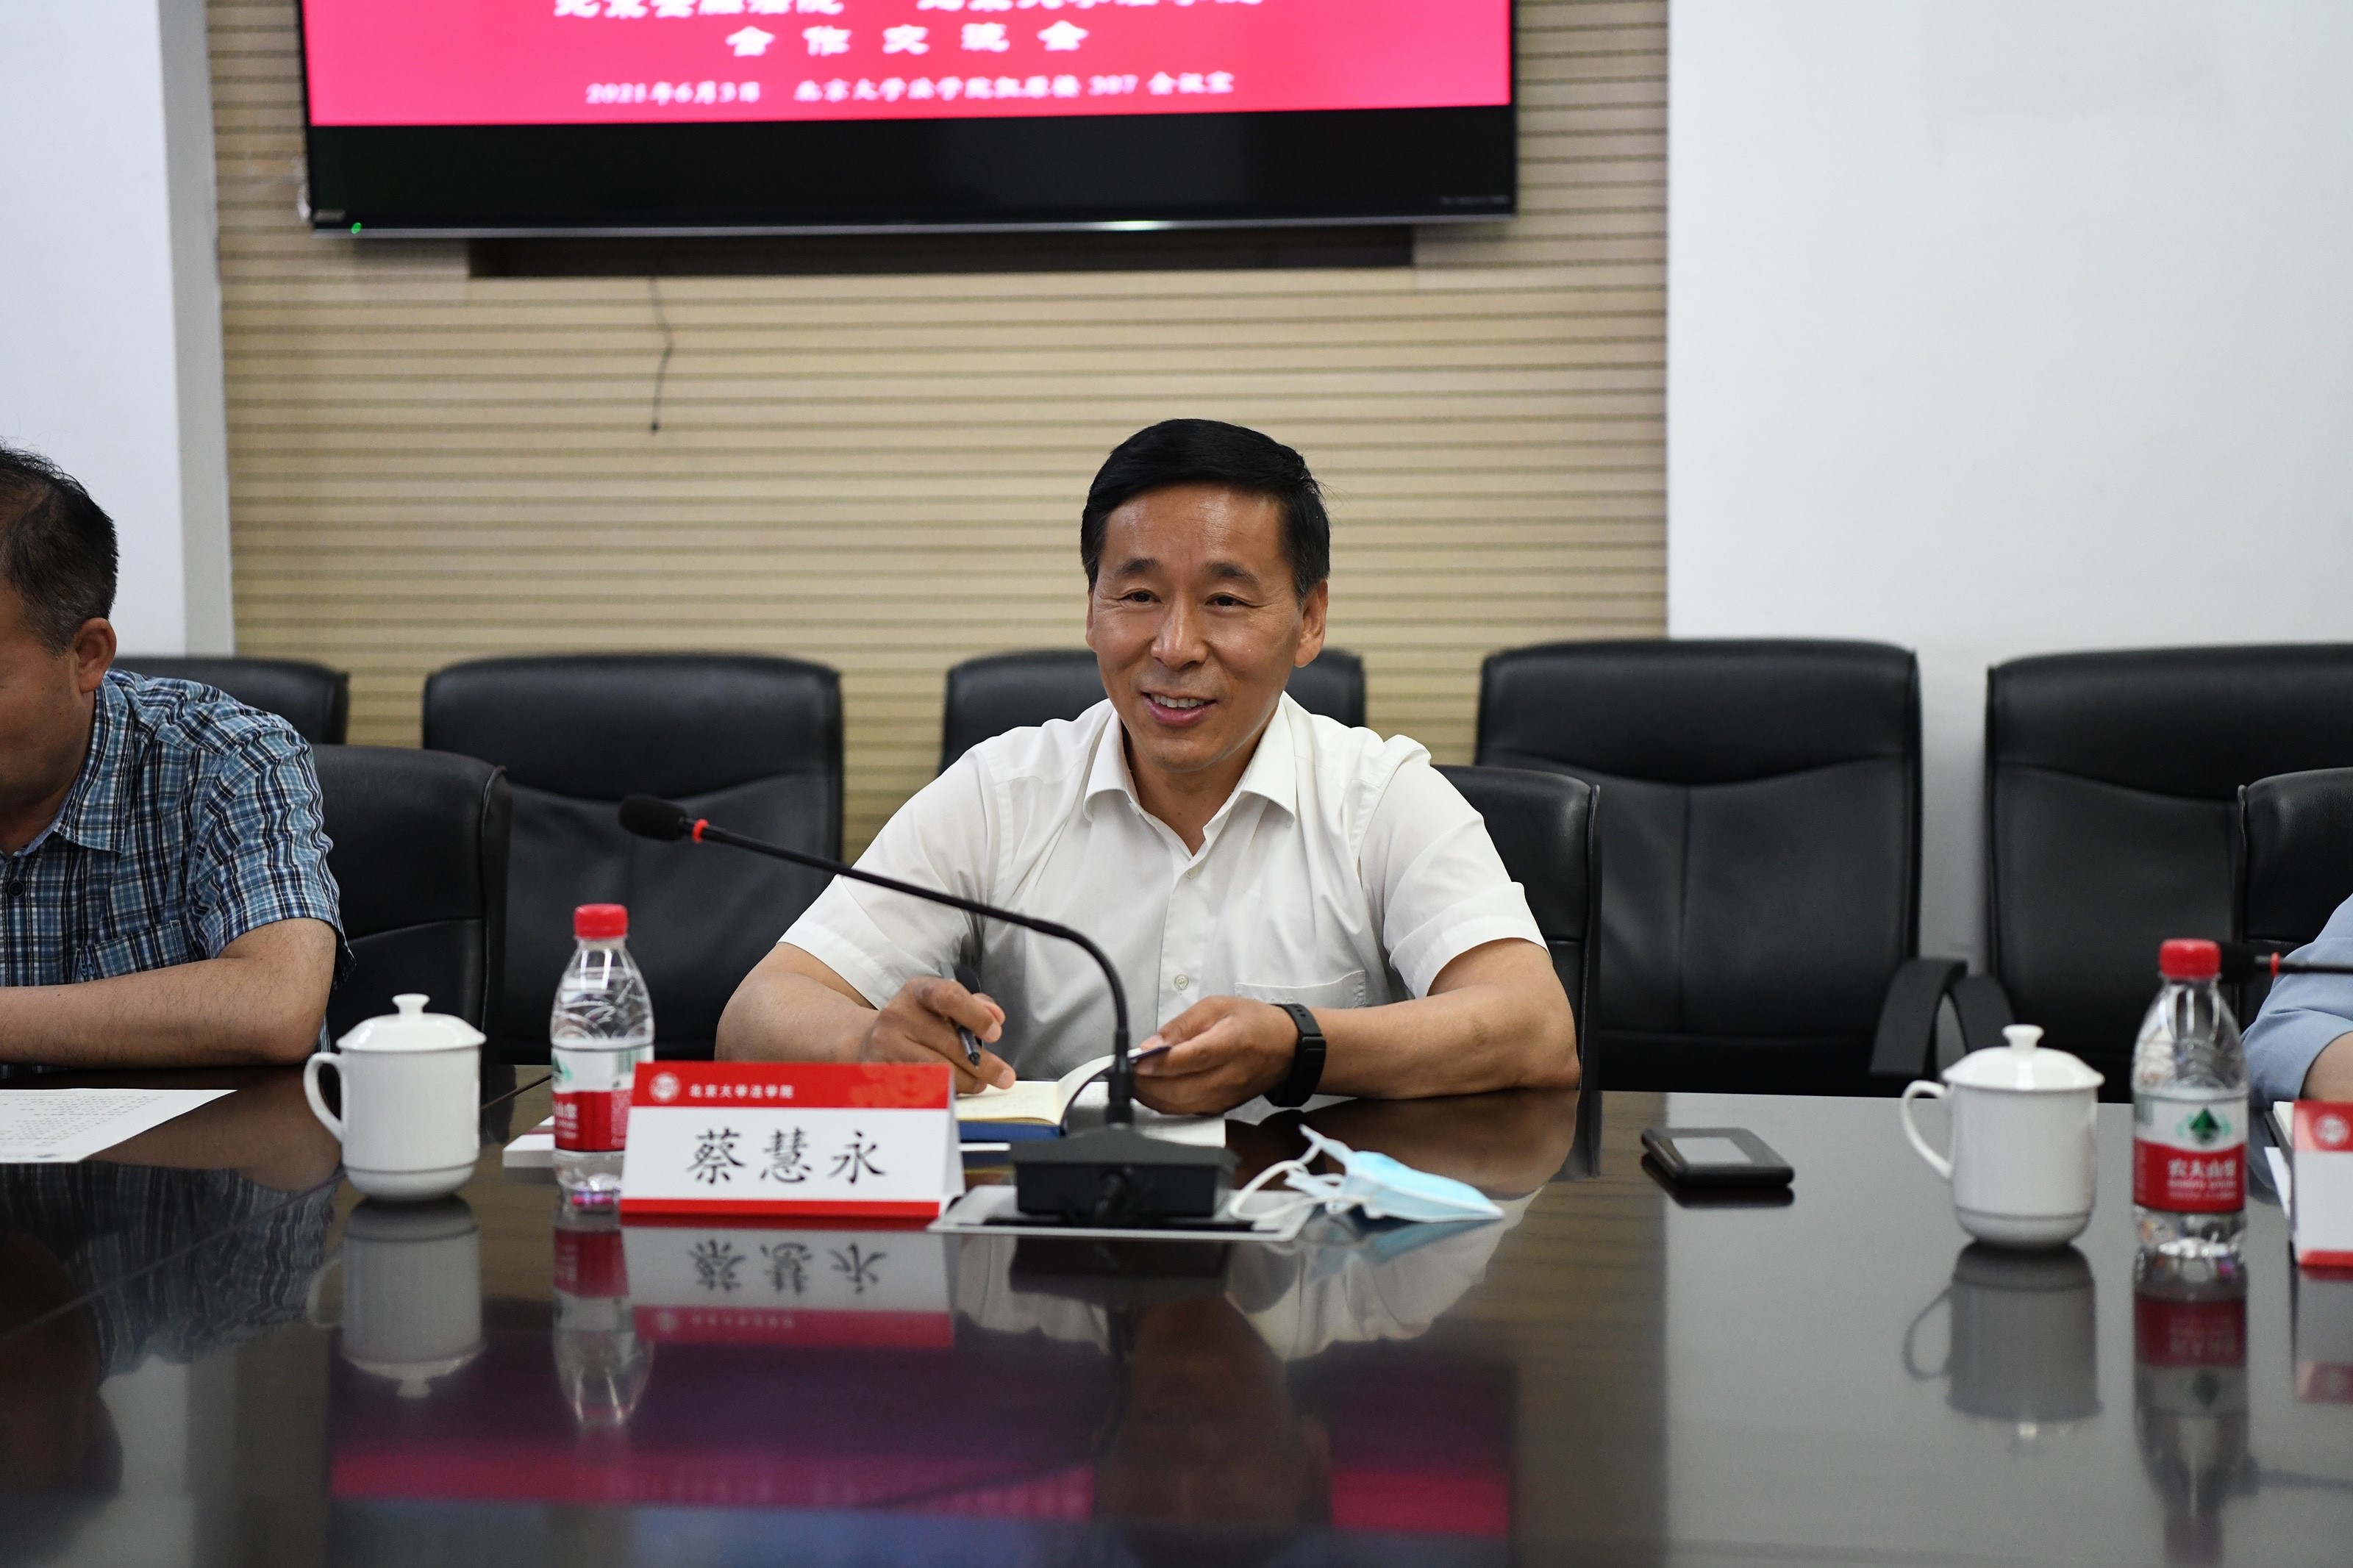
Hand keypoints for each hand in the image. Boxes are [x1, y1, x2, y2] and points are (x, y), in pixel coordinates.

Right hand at [858, 976, 1013, 1094]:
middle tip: (1004, 1076)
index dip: (976, 1016)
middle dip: (983, 1064)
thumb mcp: (943, 1004)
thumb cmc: (919, 1022)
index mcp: (918, 991)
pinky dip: (942, 1092)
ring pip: (936, 1070)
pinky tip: (953, 1091)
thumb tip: (996, 1017)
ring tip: (979, 1084)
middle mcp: (898, 1015)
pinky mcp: (880, 1072)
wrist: (872, 1040)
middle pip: (947, 1043)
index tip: (996, 1033)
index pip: (949, 997)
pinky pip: (920, 1087)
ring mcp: (885, 1045)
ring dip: (965, 1082)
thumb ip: (974, 1005)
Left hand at [1132, 995, 1299, 1114]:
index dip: (1159, 1063)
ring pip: (1179, 1107)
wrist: (1289, 1049)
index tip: (1136, 1060)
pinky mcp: (1222, 1108)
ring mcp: (1226, 1097)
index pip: (1190, 1058)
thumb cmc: (1255, 1023)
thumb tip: (1151, 1045)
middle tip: (1126, 1072)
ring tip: (1135, 1081)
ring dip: (1151, 1097)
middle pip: (1179, 1090)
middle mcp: (1229, 1076)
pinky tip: (1154, 1091)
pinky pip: (1187, 1112)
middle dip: (1146, 1084)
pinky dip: (1165, 1104)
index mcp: (1231, 1043)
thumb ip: (1181, 1026)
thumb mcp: (1217, 1007)